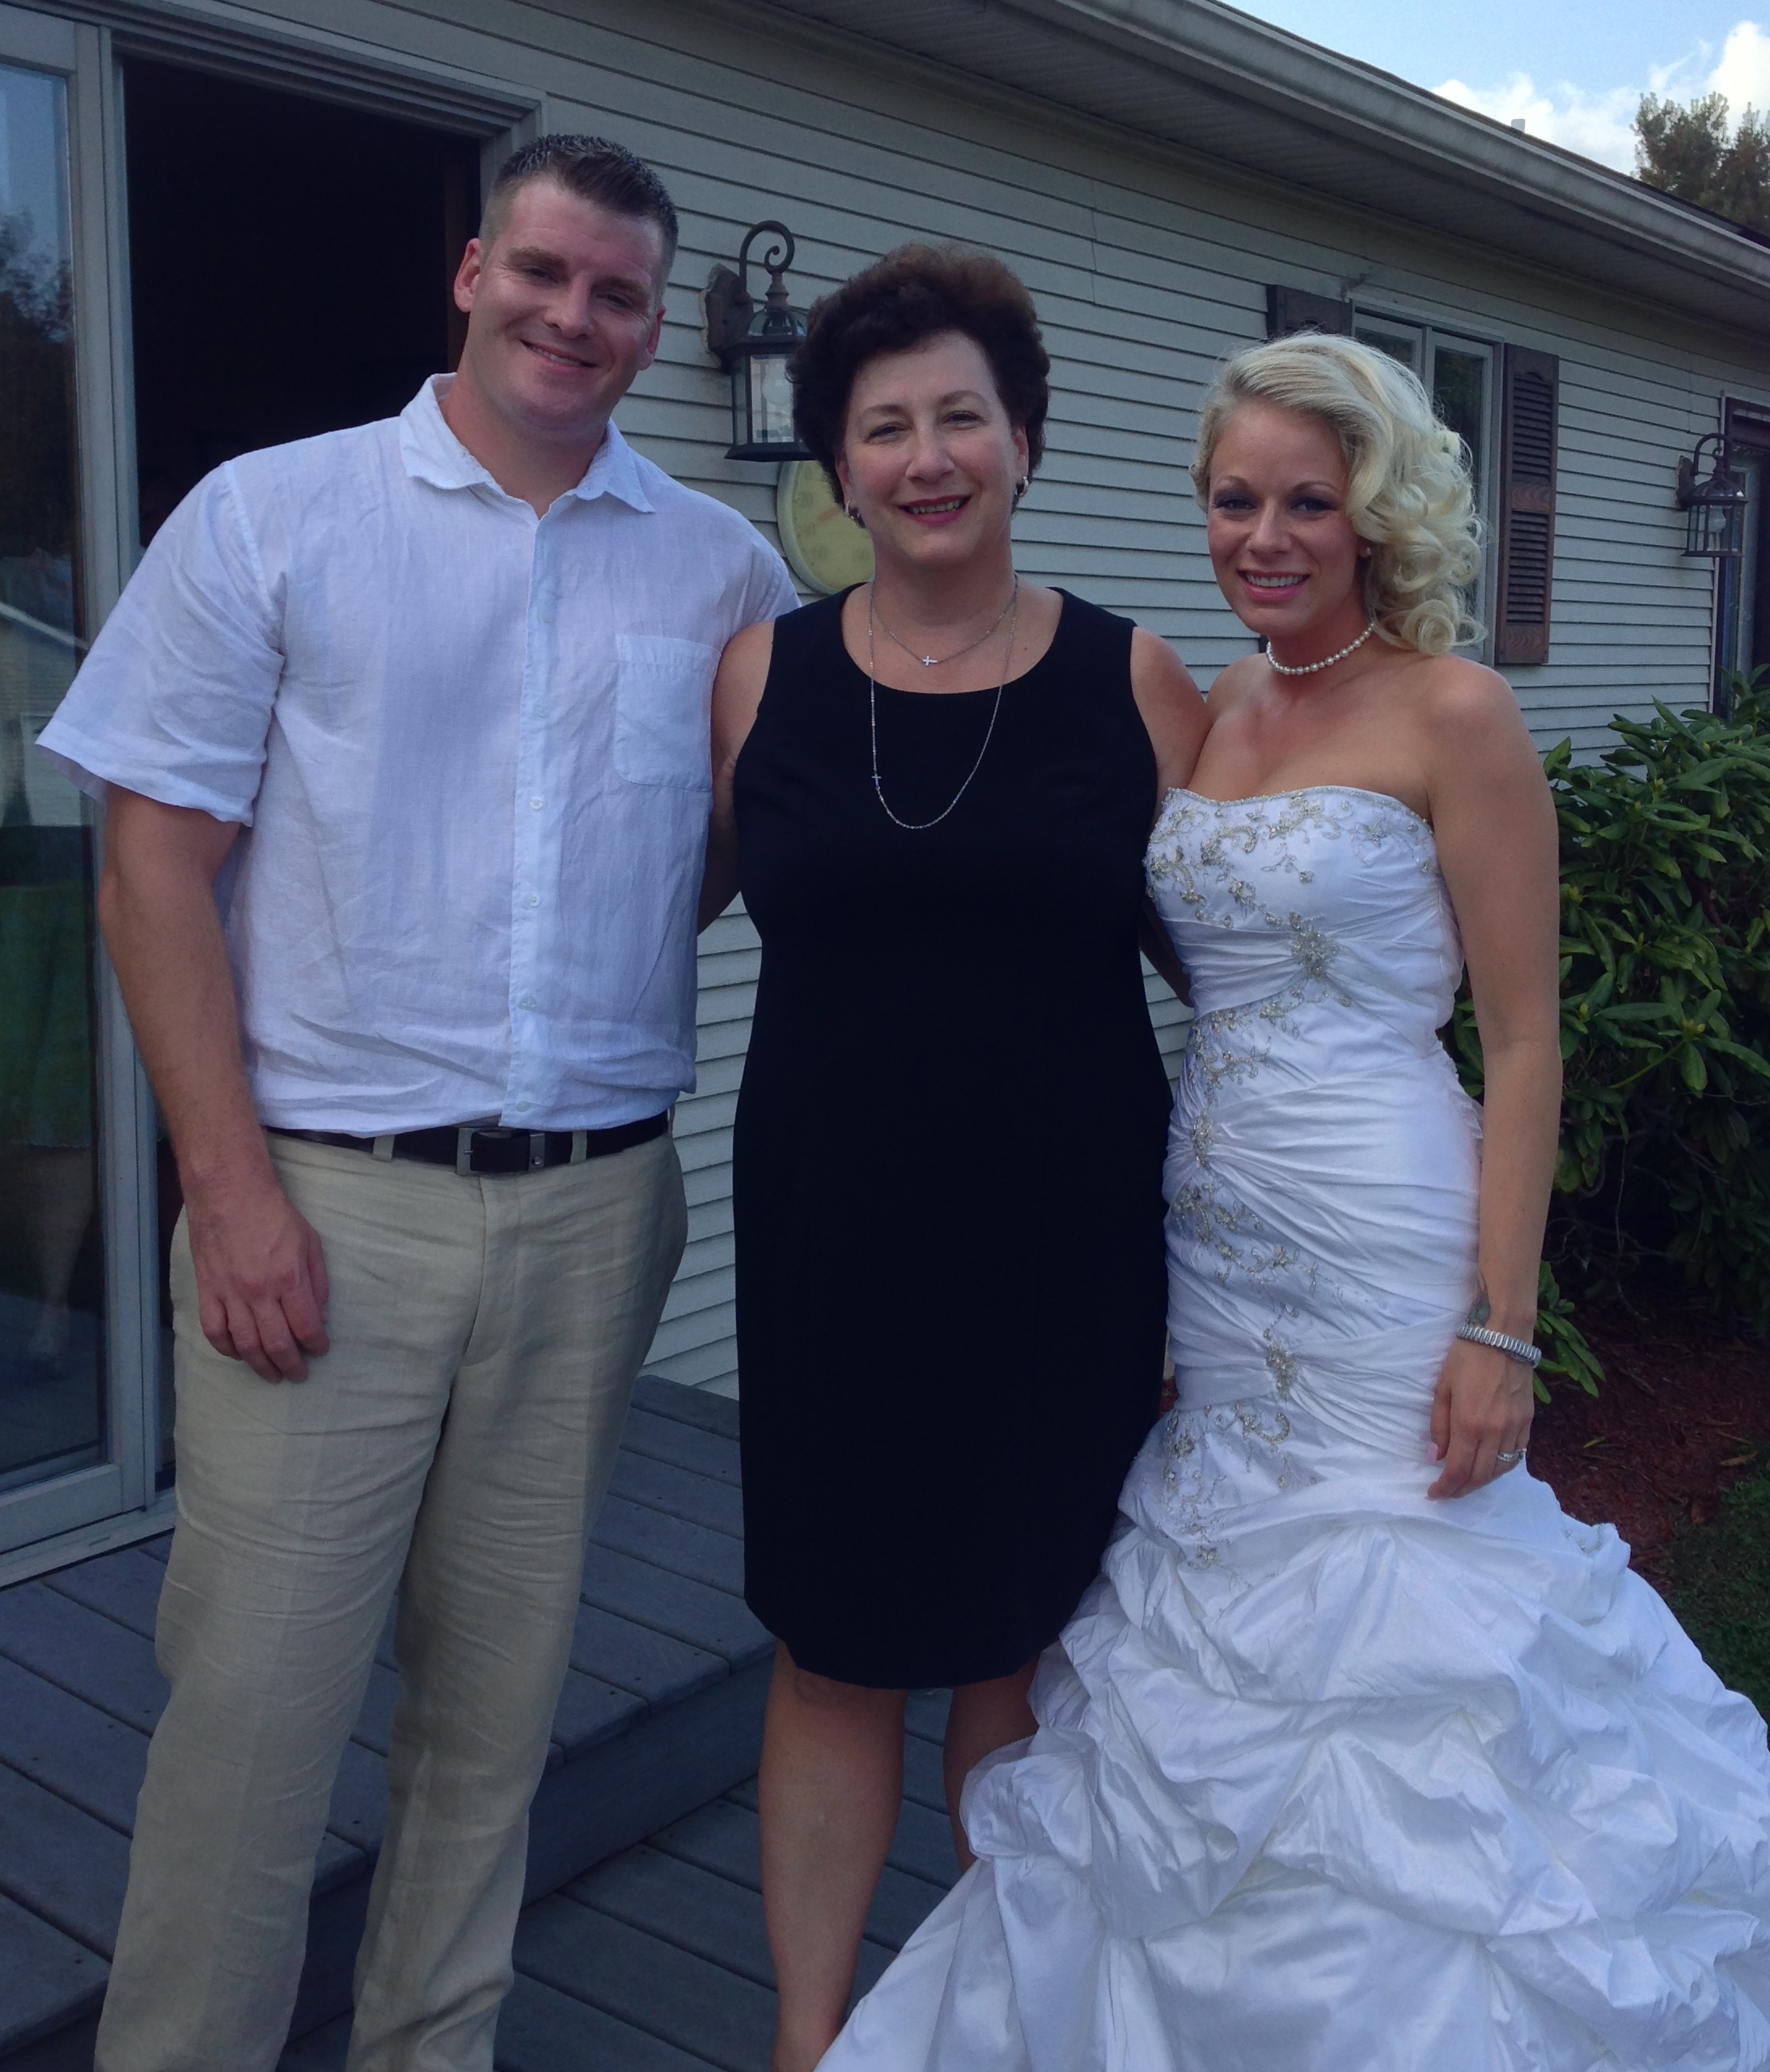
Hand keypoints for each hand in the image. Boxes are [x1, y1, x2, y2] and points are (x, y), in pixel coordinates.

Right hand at [184, 1170, 329, 1380]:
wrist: (228, 1192)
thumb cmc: (274, 1213)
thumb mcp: (310, 1241)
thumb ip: (317, 1281)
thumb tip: (320, 1314)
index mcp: (288, 1278)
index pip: (306, 1326)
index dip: (316, 1344)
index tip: (321, 1350)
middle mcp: (259, 1292)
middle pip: (276, 1343)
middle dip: (291, 1365)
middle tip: (298, 1374)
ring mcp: (229, 1293)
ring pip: (245, 1344)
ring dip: (260, 1365)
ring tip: (272, 1374)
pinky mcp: (207, 1290)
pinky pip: (214, 1331)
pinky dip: (227, 1349)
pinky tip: (239, 1354)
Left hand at [1427, 1334, 1533, 1497]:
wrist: (1503, 1336)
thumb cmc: (1466, 1357)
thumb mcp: (1442, 1389)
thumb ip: (1439, 1426)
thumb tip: (1435, 1458)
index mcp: (1469, 1424)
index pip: (1457, 1470)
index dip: (1445, 1488)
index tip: (1434, 1494)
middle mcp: (1495, 1431)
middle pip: (1480, 1476)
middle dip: (1461, 1490)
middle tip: (1448, 1493)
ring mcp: (1515, 1428)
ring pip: (1501, 1470)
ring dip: (1482, 1482)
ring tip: (1466, 1482)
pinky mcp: (1528, 1421)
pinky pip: (1517, 1455)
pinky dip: (1502, 1467)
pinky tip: (1491, 1466)